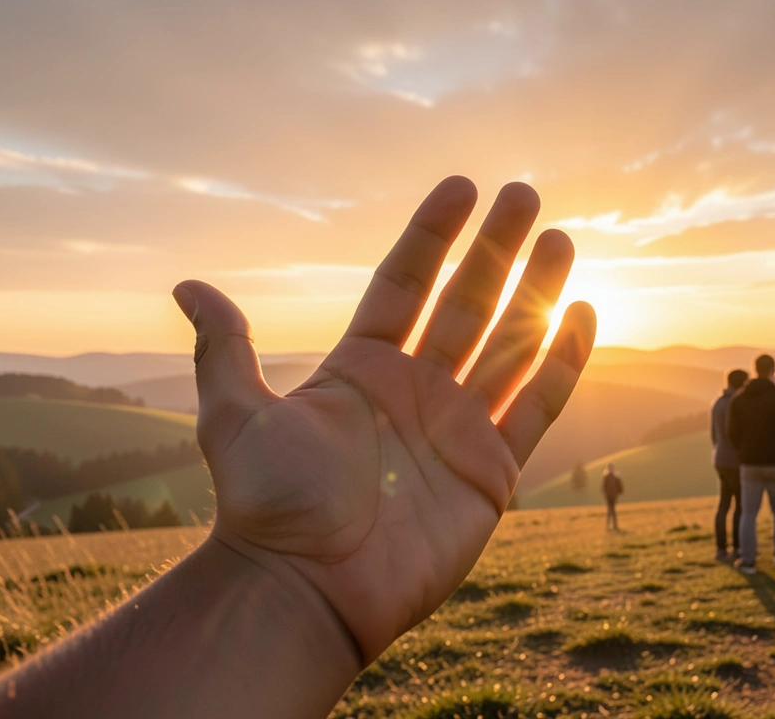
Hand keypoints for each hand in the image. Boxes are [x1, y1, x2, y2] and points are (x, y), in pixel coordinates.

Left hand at [172, 176, 595, 665]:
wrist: (308, 588)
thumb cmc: (269, 505)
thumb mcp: (235, 415)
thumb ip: (226, 348)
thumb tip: (190, 287)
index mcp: (361, 368)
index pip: (405, 284)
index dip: (433, 235)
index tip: (461, 187)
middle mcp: (414, 390)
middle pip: (466, 303)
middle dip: (496, 249)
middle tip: (525, 196)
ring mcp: (456, 428)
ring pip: (509, 345)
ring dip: (537, 292)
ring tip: (562, 240)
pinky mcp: (491, 470)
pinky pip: (538, 406)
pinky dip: (564, 362)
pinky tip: (584, 314)